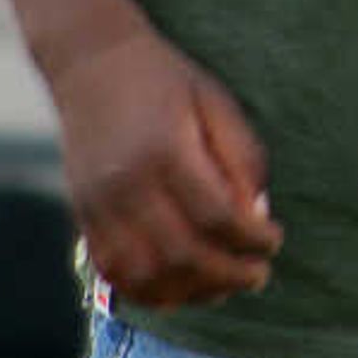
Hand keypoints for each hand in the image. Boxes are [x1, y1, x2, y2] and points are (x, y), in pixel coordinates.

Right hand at [48, 23, 284, 309]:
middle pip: (183, 253)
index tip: (275, 240)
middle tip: (259, 273)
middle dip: (230, 274)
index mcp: (166, 149)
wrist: (91, 64)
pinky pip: (115, 272)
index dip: (253, 239)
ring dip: (192, 291)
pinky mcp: (83, 216)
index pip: (216, 216)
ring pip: (147, 274)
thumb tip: (258, 215)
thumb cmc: (165, 81)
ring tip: (225, 286)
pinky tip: (182, 288)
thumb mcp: (216, 102)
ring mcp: (99, 204)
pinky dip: (150, 292)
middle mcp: (127, 183)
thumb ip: (243, 157)